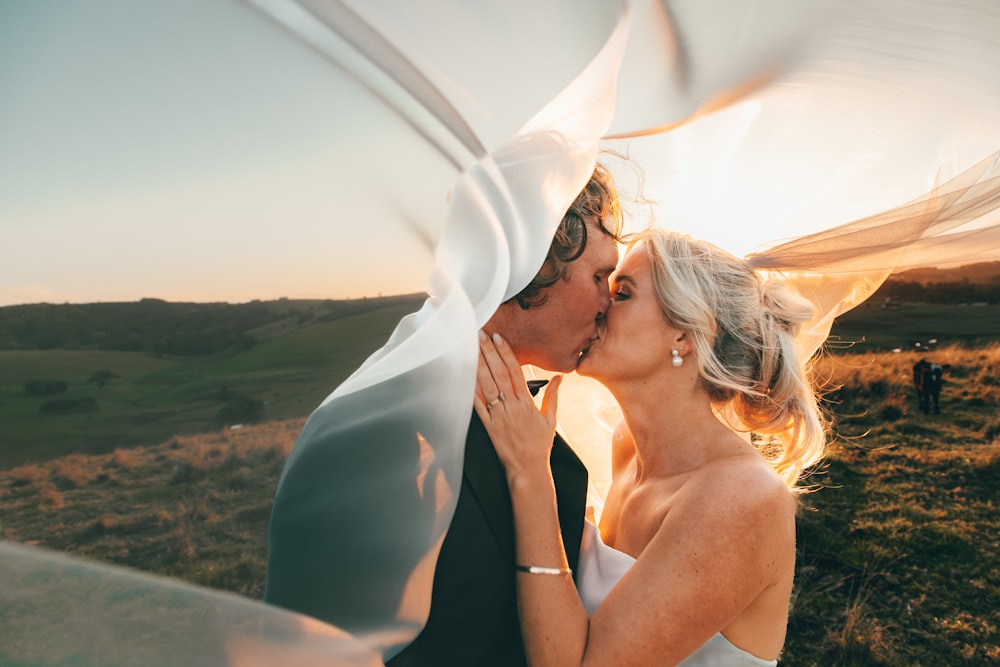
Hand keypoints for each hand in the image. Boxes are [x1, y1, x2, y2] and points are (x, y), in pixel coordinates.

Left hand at [473, 331, 561, 480]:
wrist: (528, 469)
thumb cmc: (539, 445)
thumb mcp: (551, 418)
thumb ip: (553, 395)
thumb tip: (560, 377)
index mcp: (527, 402)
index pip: (515, 371)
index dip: (506, 353)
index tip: (498, 338)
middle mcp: (512, 406)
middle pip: (499, 374)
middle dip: (489, 353)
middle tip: (481, 335)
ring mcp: (499, 416)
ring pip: (488, 386)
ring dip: (479, 366)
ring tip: (472, 349)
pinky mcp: (489, 426)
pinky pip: (479, 407)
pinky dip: (472, 392)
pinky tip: (465, 377)